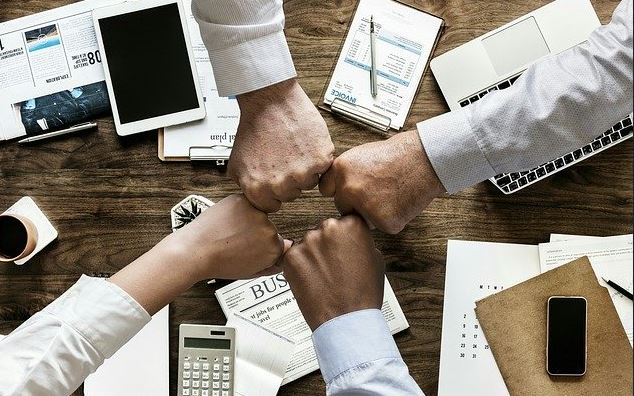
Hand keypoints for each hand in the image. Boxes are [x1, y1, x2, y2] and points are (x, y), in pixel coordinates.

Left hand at [166, 194, 290, 279]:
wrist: (195, 251)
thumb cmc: (218, 263)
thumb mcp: (249, 272)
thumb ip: (271, 265)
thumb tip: (282, 256)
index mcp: (273, 249)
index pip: (279, 243)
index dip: (262, 247)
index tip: (252, 248)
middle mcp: (269, 230)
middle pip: (268, 228)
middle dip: (255, 233)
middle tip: (237, 241)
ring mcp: (256, 214)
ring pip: (257, 215)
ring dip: (247, 220)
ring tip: (230, 232)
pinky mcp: (243, 201)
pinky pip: (246, 203)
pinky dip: (237, 210)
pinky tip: (227, 222)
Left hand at [230, 79, 334, 212]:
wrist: (270, 102)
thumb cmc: (254, 127)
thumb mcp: (236, 164)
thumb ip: (246, 187)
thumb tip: (255, 200)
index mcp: (258, 189)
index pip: (271, 206)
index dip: (273, 191)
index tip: (274, 177)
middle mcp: (280, 185)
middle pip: (291, 195)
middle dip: (288, 180)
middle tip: (283, 158)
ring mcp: (302, 174)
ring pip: (308, 184)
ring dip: (304, 170)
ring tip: (293, 150)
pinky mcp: (320, 160)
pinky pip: (323, 169)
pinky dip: (317, 158)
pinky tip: (304, 145)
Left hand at [280, 216, 383, 330]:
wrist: (346, 320)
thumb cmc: (363, 294)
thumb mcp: (376, 260)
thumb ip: (361, 242)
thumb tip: (352, 239)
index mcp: (351, 225)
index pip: (344, 221)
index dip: (344, 237)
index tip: (344, 247)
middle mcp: (328, 228)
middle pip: (324, 230)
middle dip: (327, 245)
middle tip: (333, 266)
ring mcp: (307, 242)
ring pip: (308, 243)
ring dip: (312, 255)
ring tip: (323, 277)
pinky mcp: (291, 257)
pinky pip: (293, 256)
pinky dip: (299, 267)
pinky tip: (311, 280)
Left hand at [319, 130, 445, 233]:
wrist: (425, 160)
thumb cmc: (398, 155)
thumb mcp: (361, 155)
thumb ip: (346, 174)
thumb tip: (336, 188)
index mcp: (340, 169)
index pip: (326, 190)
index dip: (339, 191)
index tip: (348, 191)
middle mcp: (349, 189)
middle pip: (343, 207)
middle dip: (356, 204)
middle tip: (378, 192)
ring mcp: (365, 207)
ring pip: (363, 219)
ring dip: (374, 213)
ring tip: (392, 193)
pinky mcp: (384, 221)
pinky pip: (383, 226)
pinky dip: (393, 218)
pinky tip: (401, 201)